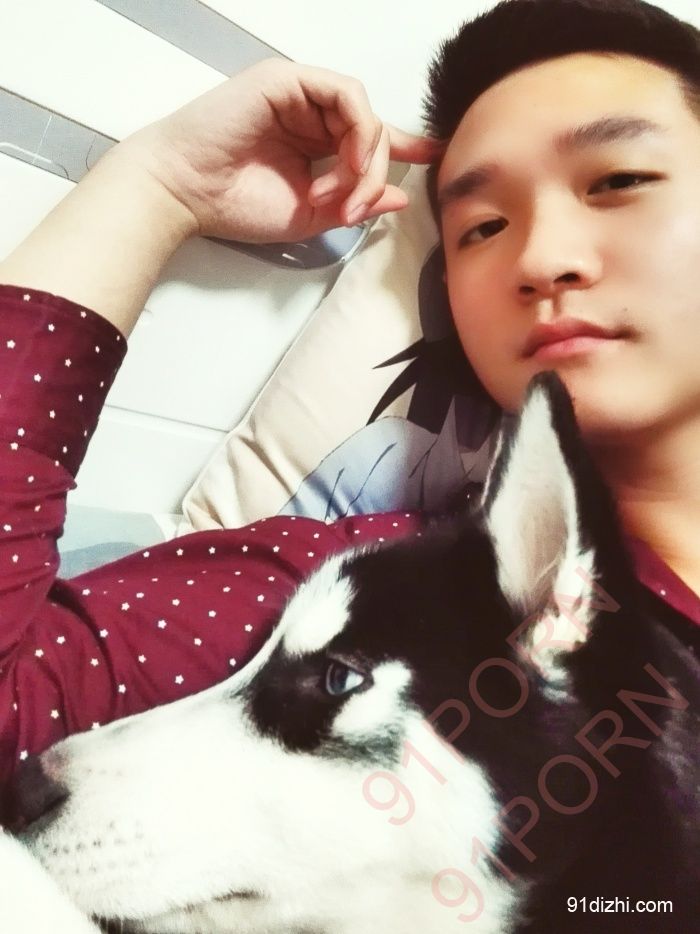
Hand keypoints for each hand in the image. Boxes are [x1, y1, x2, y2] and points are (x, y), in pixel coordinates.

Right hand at [120, 58, 445, 243]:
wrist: (187, 193)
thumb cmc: (235, 204)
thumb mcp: (310, 216)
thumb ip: (355, 204)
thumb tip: (399, 197)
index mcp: (311, 143)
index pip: (366, 138)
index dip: (403, 147)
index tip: (435, 158)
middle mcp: (308, 113)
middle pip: (371, 130)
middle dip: (374, 173)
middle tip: (355, 208)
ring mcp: (299, 93)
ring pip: (363, 113)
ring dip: (364, 159)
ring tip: (342, 194)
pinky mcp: (288, 79)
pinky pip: (347, 95)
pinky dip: (355, 132)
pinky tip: (343, 164)